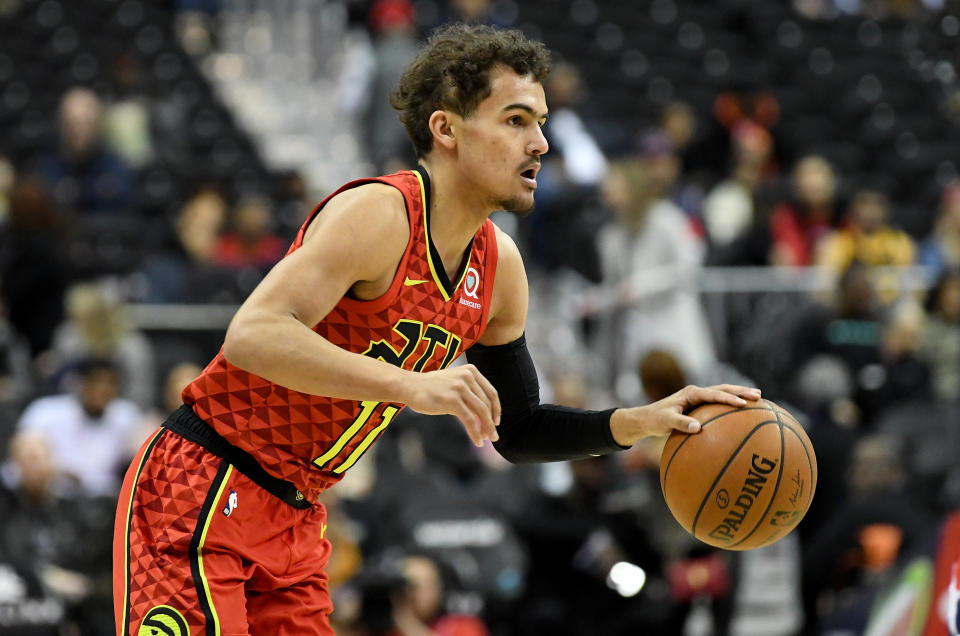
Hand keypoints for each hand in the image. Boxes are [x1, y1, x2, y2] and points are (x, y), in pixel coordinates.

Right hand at [402, 364, 500, 446]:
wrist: (409, 385)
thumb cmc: (430, 387)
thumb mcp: (453, 382)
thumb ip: (468, 392)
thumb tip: (483, 414)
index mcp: (471, 371)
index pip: (491, 392)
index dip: (496, 409)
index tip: (496, 421)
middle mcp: (467, 377)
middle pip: (487, 404)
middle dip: (491, 422)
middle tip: (493, 436)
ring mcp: (460, 388)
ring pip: (481, 412)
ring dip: (486, 429)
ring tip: (487, 440)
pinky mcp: (452, 401)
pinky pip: (470, 420)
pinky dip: (475, 432)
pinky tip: (477, 441)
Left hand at [611, 384, 761, 445]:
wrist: (646, 418)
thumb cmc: (655, 420)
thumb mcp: (666, 422)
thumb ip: (680, 424)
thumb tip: (698, 428)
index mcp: (691, 393)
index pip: (714, 394)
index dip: (729, 399)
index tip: (744, 404)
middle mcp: (696, 392)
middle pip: (723, 389)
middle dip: (741, 391)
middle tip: (758, 396)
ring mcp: (698, 398)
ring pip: (723, 393)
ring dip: (739, 395)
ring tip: (757, 398)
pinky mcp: (699, 405)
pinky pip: (718, 404)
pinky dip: (731, 405)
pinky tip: (743, 414)